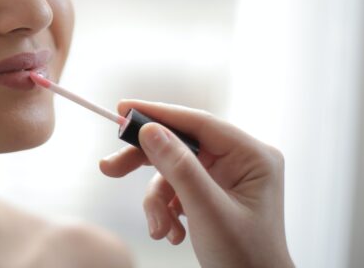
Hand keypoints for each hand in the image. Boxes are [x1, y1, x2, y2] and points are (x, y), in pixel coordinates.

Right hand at [99, 100, 293, 267]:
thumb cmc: (245, 258)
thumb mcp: (207, 211)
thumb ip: (179, 168)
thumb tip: (149, 130)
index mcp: (252, 155)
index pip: (198, 122)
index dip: (158, 114)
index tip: (121, 110)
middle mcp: (241, 159)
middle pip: (180, 144)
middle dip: (147, 163)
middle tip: (110, 168)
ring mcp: (228, 176)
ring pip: (173, 170)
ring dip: (158, 201)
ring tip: (159, 229)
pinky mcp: (214, 192)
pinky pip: (178, 188)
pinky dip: (167, 210)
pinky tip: (172, 233)